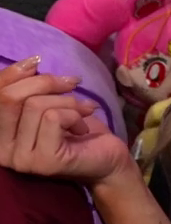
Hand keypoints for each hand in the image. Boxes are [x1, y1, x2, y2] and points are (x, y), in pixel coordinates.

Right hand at [0, 57, 134, 184]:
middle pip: (10, 98)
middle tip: (72, 84)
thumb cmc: (75, 129)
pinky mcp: (43, 161)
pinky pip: (53, 118)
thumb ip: (31, 89)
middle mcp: (0, 150)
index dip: (12, 73)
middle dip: (45, 83)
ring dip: (68, 101)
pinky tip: (81, 128)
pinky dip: (74, 115)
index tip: (37, 62)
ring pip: (35, 106)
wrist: (107, 161)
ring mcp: (20, 159)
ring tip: (82, 112)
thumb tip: (30, 63)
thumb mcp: (49, 103)